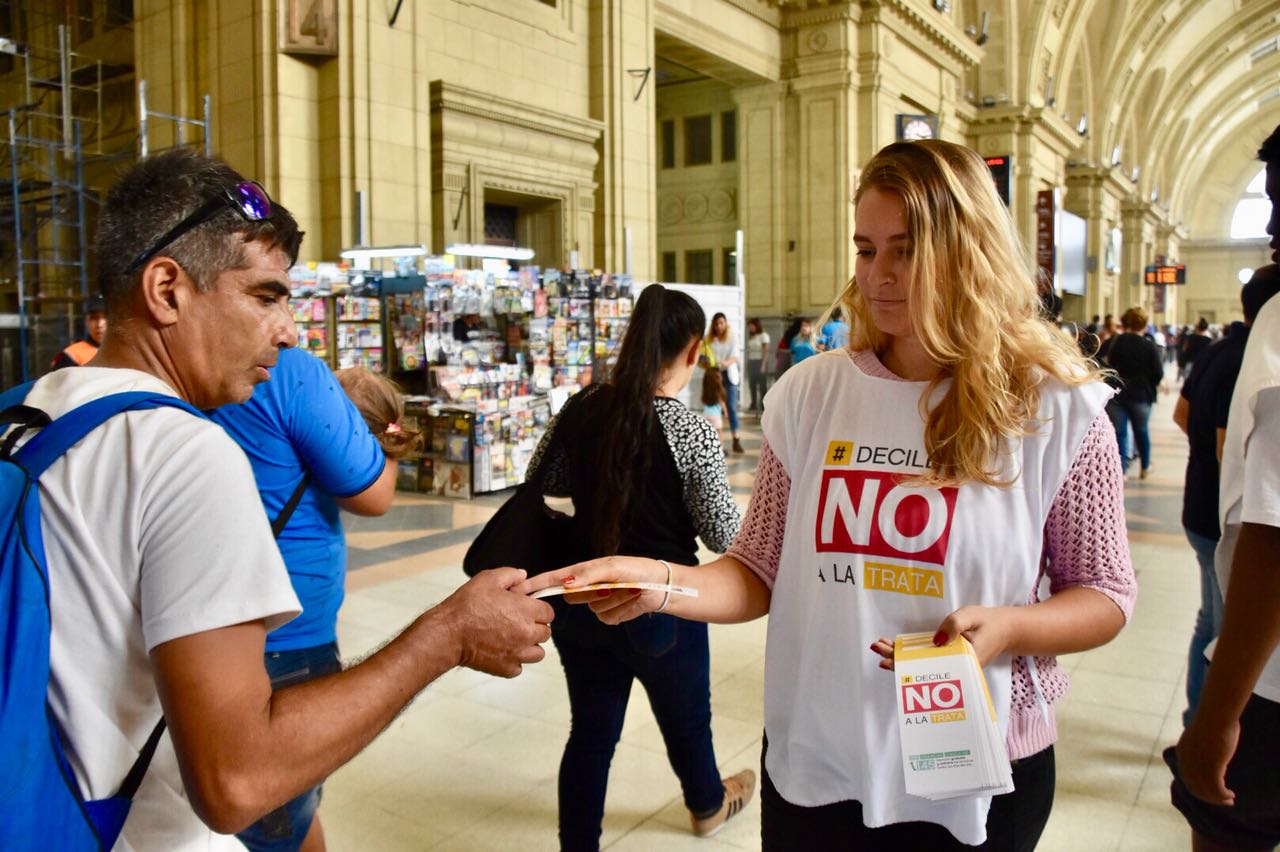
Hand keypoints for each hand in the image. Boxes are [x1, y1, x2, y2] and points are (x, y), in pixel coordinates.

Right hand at [437, 567, 553, 677]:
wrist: (449, 633)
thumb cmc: (467, 605)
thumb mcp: (488, 579)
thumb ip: (510, 575)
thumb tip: (523, 576)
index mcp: (527, 611)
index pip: (549, 613)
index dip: (539, 609)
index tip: (528, 609)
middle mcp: (527, 634)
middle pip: (546, 633)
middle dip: (536, 627)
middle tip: (519, 622)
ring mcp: (518, 653)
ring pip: (537, 653)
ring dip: (530, 646)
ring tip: (514, 639)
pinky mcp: (506, 669)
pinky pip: (520, 667)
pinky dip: (514, 661)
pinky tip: (502, 652)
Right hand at [517, 557, 666, 624]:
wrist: (663, 586)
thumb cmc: (639, 570)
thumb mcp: (614, 567)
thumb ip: (588, 574)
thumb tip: (564, 582)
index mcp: (587, 571)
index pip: (556, 578)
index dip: (538, 584)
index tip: (520, 590)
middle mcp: (590, 586)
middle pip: (573, 596)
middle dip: (592, 592)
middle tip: (614, 585)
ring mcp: (600, 601)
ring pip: (594, 609)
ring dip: (614, 600)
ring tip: (630, 590)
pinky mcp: (611, 615)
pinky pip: (607, 619)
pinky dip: (621, 611)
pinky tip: (632, 601)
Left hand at [869, 606, 1013, 671]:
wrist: (1005, 629)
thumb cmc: (988, 622)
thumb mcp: (971, 616)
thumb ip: (955, 625)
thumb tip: (936, 640)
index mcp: (961, 663)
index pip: (927, 667)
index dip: (905, 666)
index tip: (887, 660)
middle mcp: (954, 669)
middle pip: (920, 668)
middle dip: (896, 659)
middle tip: (876, 647)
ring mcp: (951, 665)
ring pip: (921, 664)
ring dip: (900, 655)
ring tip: (879, 646)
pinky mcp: (949, 658)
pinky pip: (927, 658)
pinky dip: (911, 653)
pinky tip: (897, 647)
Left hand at [1176, 713, 1240, 805]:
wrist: (1216, 715)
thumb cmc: (1213, 721)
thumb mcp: (1202, 735)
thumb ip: (1202, 745)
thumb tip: (1210, 750)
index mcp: (1182, 753)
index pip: (1187, 778)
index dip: (1198, 788)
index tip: (1210, 792)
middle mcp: (1187, 762)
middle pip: (1195, 788)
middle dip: (1209, 797)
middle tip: (1223, 800)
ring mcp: (1198, 766)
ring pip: (1206, 791)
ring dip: (1218, 799)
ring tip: (1229, 800)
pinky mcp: (1212, 768)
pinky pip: (1217, 789)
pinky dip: (1223, 796)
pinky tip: (1231, 795)